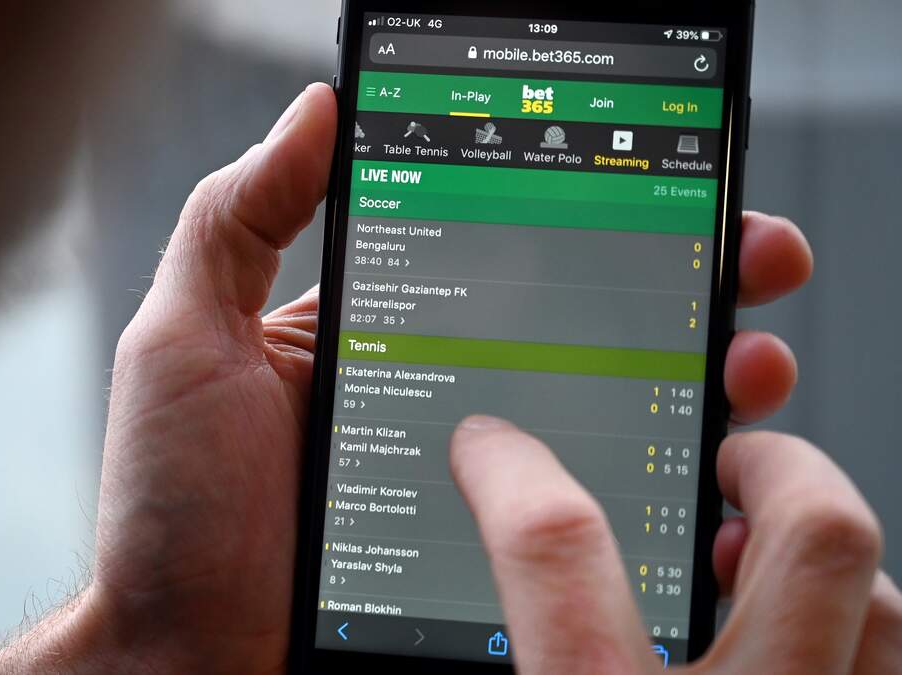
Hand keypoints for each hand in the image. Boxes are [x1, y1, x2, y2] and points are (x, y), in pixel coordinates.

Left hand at [0, 83, 817, 673]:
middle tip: (753, 262)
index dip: (586, 216)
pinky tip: (704, 480)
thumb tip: (318, 107)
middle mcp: (439, 399)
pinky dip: (658, 498)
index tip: (672, 189)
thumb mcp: (186, 341)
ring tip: (749, 366)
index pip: (501, 256)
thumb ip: (239, 222)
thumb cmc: (172, 508)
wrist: (182, 660)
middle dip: (676, 289)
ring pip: (605, 420)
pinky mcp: (491, 564)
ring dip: (691, 384)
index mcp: (380, 337)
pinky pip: (592, 526)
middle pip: (577, 330)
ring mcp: (473, 485)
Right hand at [451, 419, 900, 672]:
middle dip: (775, 462)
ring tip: (755, 546)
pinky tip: (803, 642)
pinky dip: (853, 633)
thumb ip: (499, 647)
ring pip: (882, 603)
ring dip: (819, 554)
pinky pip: (889, 668)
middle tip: (729, 450)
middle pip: (812, 535)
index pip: (555, 548)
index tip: (490, 446)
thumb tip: (387, 637)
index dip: (514, 470)